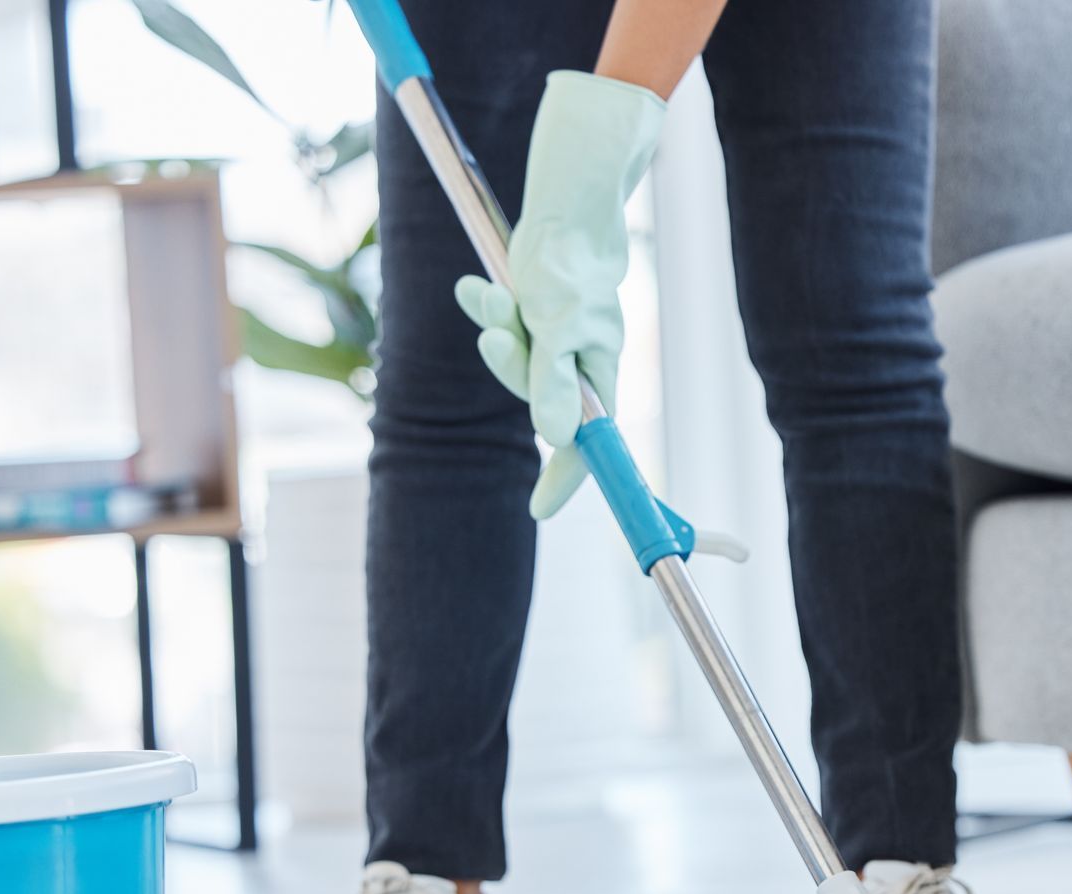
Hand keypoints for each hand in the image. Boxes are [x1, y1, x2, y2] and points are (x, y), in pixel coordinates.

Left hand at [453, 70, 664, 515]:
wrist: (566, 205)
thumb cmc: (569, 266)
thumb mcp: (557, 329)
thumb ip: (553, 384)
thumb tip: (557, 439)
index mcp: (597, 374)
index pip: (585, 443)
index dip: (564, 477)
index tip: (539, 510)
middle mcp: (579, 362)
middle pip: (536, 399)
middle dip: (509, 368)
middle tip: (496, 334)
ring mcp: (556, 338)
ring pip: (514, 358)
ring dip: (496, 327)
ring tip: (492, 295)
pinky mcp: (535, 311)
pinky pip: (504, 325)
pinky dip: (486, 308)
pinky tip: (474, 288)